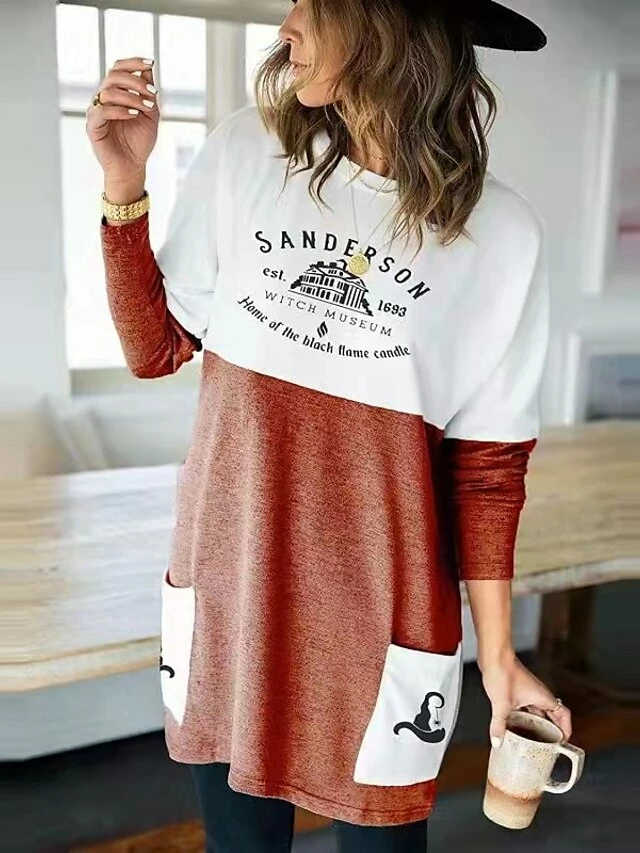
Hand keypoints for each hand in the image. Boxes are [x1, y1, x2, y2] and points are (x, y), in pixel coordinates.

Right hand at [86, 57, 159, 181]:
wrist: (132, 166)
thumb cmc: (139, 141)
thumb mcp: (150, 114)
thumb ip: (148, 92)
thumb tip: (148, 68)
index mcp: (116, 93)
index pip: (119, 69)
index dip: (133, 62)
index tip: (151, 62)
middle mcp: (103, 99)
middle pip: (113, 76)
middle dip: (135, 81)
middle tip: (152, 93)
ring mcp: (96, 111)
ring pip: (108, 92)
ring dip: (131, 97)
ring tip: (146, 108)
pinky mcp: (93, 126)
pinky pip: (102, 111)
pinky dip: (120, 110)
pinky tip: (134, 115)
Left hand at [480, 651, 572, 747]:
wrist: (493, 655)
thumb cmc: (502, 672)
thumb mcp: (501, 704)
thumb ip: (499, 724)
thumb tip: (498, 741)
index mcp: (543, 697)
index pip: (564, 715)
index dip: (566, 729)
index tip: (563, 742)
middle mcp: (539, 694)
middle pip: (552, 716)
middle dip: (551, 731)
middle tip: (548, 745)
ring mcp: (528, 691)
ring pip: (537, 711)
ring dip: (537, 724)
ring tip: (532, 739)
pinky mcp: (517, 689)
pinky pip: (526, 707)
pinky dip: (524, 717)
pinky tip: (514, 724)